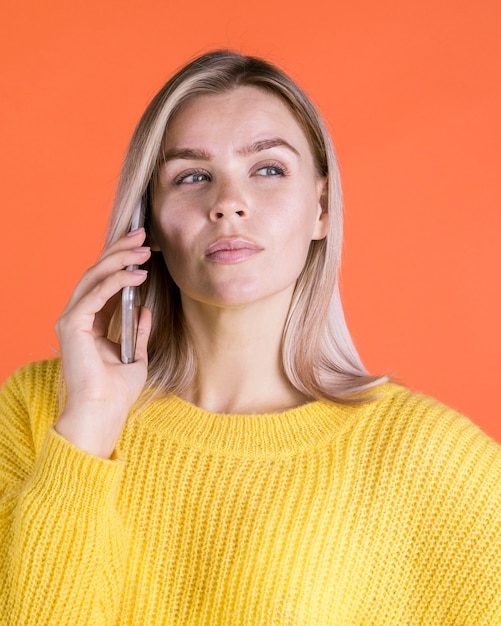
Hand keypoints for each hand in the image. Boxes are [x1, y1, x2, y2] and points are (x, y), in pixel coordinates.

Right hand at [54, 228, 151, 457]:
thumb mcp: (135, 355)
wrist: (103, 413)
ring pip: (94, 277)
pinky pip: (96, 293)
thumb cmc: (117, 391)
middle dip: (120, 251)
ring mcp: (71, 319)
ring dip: (120, 259)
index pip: (103, 283)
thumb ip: (138, 331)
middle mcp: (77, 317)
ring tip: (144, 248)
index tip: (143, 247)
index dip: (122, 262)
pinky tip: (138, 274)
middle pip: (96, 273)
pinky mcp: (72, 325)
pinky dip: (117, 281)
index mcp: (89, 323)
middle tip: (142, 235)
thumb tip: (145, 309)